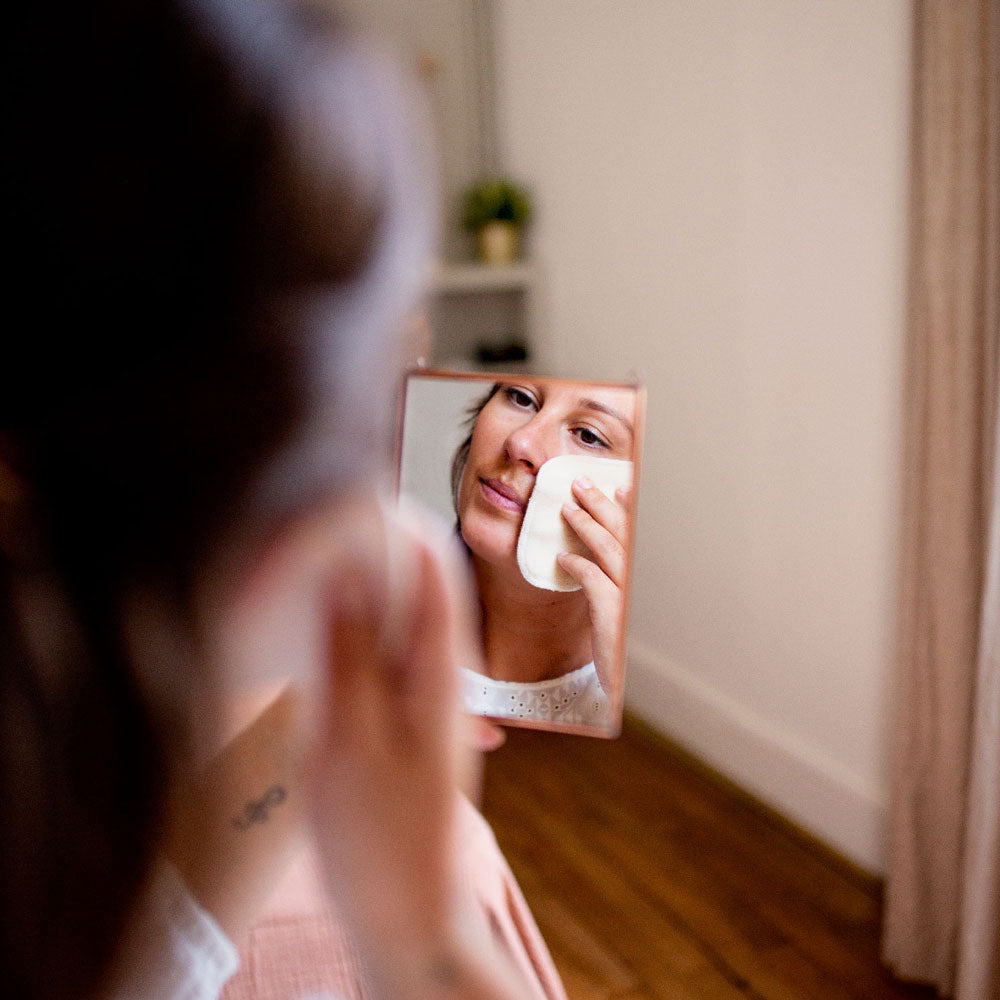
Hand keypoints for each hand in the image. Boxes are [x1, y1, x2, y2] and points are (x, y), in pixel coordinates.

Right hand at [305, 505, 525, 999]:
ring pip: (397, 620)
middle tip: (312, 537)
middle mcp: (441, 675)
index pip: (433, 567)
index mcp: (439, 670)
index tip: (348, 500)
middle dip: (369, 552)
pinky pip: (383, 657)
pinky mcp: (404, 723)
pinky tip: (315, 642)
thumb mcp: (353, 738)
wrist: (408, 914)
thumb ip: (350, 651)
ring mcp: (425, 699)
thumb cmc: (382, 837)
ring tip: (305, 578)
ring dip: (357, 593)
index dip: (396, 523)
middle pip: (415, 586)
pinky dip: (352, 635)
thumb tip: (346, 570)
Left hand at [556, 477, 632, 698]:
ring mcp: (632, 599)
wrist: (629, 688)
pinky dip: (579, 566)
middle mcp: (646, 584)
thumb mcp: (625, 608)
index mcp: (650, 579)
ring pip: (610, 551)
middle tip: (580, 483)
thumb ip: (617, 581)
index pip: (640, 535)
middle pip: (625, 534)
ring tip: (566, 509)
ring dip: (587, 526)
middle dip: (602, 504)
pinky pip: (594, 583)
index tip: (620, 485)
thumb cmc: (625, 647)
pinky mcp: (615, 618)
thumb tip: (595, 553)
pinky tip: (563, 558)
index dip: (630, 508)